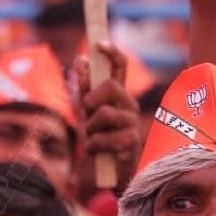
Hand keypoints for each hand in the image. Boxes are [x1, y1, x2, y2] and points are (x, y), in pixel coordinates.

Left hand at [74, 42, 140, 189]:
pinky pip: (106, 137)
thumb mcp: (85, 112)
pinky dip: (94, 145)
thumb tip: (81, 60)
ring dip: (90, 128)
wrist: (109, 172)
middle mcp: (129, 103)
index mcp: (118, 94)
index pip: (120, 66)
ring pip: (105, 113)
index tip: (99, 44)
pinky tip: (97, 150)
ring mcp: (133, 121)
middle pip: (111, 86)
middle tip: (86, 115)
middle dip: (91, 100)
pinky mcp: (133, 141)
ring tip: (92, 139)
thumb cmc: (98, 139)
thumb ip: (83, 89)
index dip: (112, 52)